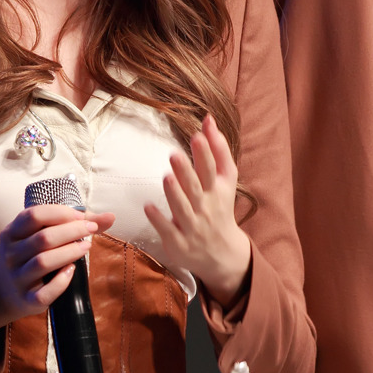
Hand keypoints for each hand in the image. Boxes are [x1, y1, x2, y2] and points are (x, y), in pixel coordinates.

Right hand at [0, 204, 115, 332]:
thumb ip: (74, 224)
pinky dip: (61, 282)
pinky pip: (45, 293)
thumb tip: (110, 217)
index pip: (34, 216)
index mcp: (13, 233)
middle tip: (90, 229)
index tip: (80, 216)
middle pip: (43, 238)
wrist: (5, 290)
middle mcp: (11, 254)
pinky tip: (72, 271)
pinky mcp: (27, 299)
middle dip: (72, 231)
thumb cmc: (31, 255)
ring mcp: (18, 278)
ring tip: (86, 247)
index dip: (60, 213)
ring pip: (43, 262)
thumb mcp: (40, 236)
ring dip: (69, 252)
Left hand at [144, 115, 250, 307]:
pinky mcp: (179, 242)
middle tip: (174, 154)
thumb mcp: (225, 180)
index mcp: (217, 190)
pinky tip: (148, 206)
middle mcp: (206, 207)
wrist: (222, 253)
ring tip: (166, 176)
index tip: (197, 135)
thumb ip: (217, 149)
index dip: (206, 153)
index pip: (212, 169)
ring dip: (174, 193)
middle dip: (187, 172)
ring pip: (182, 208)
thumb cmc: (219, 208)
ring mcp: (193, 226)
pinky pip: (167, 230)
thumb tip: (208, 118)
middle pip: (196, 188)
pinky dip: (158, 219)